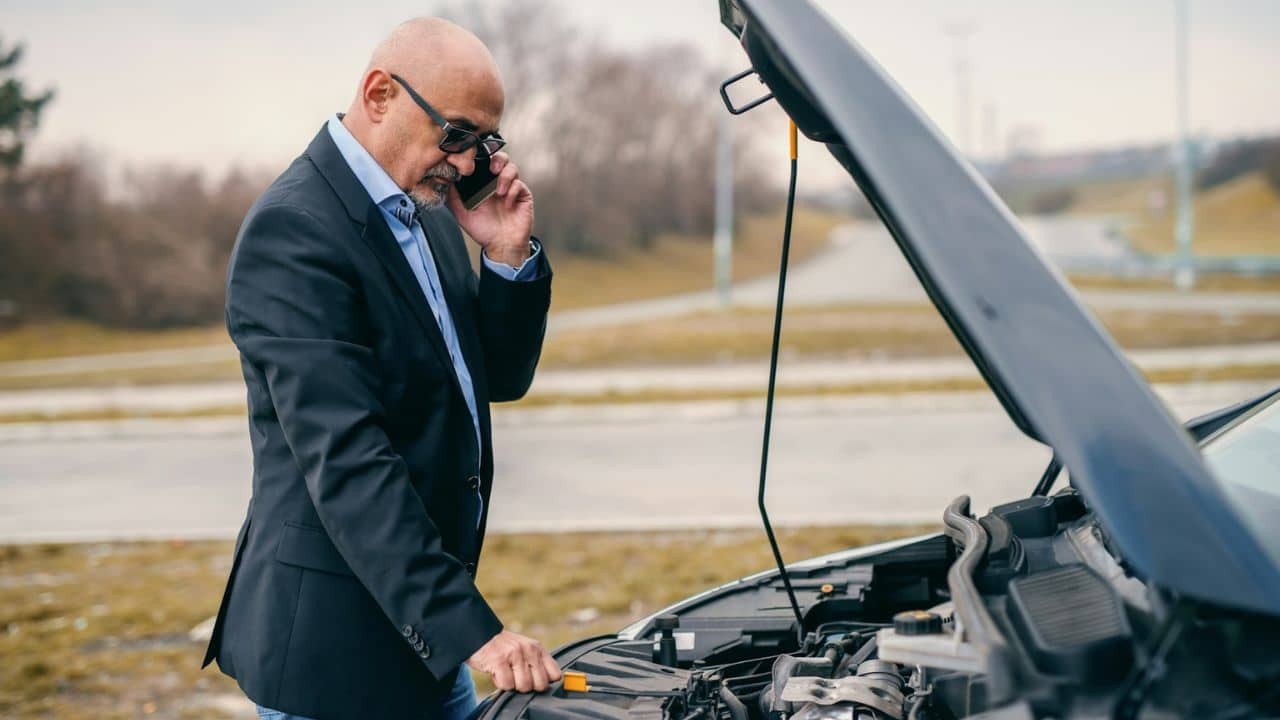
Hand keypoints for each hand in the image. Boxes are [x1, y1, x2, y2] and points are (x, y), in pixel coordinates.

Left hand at [446, 152, 533, 267]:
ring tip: (499, 191)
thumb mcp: (461, 212)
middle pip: (499, 158)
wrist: (501, 246)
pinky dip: (513, 191)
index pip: (482, 162)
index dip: (479, 157)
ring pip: (512, 167)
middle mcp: (497, 183)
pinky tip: (507, 203)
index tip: (472, 162)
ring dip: (505, 176)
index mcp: (482, 184)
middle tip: (491, 169)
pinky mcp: (523, 195)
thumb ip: (453, 195)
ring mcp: (511, 188)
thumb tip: (443, 178)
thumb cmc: (483, 230)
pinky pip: (520, 184)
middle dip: (496, 158)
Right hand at [466, 630, 561, 692]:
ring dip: (513, 685)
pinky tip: (497, 672)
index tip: (535, 681)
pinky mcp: (499, 661)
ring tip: (506, 673)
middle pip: (541, 685)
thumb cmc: (503, 647)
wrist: (480, 636)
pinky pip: (507, 685)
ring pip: (524, 686)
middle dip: (528, 686)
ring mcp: (514, 654)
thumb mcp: (525, 649)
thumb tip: (548, 683)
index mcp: (537, 648)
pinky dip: (500, 683)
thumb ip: (537, 663)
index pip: (555, 674)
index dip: (546, 682)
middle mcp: (528, 650)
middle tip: (517, 677)